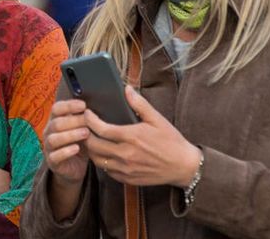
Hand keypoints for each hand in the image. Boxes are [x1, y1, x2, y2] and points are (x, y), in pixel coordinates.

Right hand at [43, 99, 90, 184]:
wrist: (74, 167)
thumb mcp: (82, 129)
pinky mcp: (52, 162)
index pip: (56, 108)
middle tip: (89, 122)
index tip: (84, 106)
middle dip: (74, 121)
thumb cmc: (79, 143)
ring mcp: (49, 147)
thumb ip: (84, 119)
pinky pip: (55, 156)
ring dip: (71, 135)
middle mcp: (49, 132)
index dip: (69, 105)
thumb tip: (93, 109)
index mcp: (55, 120)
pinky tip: (77, 148)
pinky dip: (66, 151)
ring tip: (86, 133)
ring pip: (54, 139)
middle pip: (56, 123)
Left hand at [85, 86, 200, 187]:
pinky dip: (102, 162)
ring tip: (93, 140)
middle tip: (86, 127)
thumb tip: (127, 89)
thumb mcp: (157, 119)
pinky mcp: (128, 179)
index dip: (90, 120)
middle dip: (86, 135)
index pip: (101, 129)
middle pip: (94, 146)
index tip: (87, 114)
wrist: (183, 166)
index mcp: (132, 137)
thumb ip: (140, 104)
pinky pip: (107, 171)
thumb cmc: (171, 141)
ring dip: (91, 150)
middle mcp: (126, 154)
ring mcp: (126, 169)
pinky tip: (105, 154)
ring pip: (97, 160)